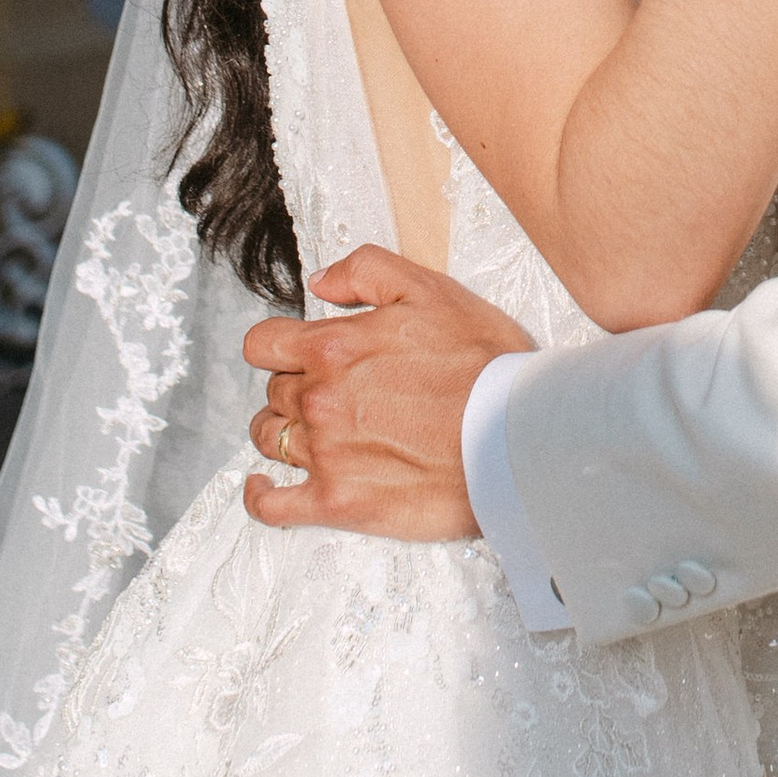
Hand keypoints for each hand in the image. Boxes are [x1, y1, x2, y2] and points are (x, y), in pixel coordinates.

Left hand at [242, 248, 533, 538]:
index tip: (298, 353)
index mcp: (333, 348)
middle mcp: (319, 400)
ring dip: (283, 432)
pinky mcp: (337, 502)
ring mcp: (325, 454)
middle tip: (335, 392)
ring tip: (311, 432)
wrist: (517, 437)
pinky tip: (264, 487)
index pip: (263, 344)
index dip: (279, 346)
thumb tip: (319, 282)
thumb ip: (365, 271)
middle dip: (295, 387)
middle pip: (273, 391)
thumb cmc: (484, 366)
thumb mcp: (431, 290)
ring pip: (270, 439)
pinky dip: (260, 496)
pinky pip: (272, 505)